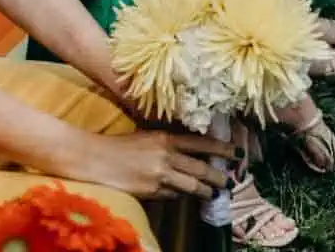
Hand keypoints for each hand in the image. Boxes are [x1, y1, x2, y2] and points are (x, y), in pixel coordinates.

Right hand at [60, 126, 232, 199]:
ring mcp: (160, 175)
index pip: (201, 143)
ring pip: (192, 186)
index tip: (237, 152)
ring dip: (205, 191)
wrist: (98, 159)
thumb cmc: (121, 146)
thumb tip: (187, 156)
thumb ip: (167, 145)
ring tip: (214, 194)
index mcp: (166, 137)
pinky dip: (180, 196)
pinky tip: (184, 197)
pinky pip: (174, 196)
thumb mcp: (148, 137)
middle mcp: (166, 155)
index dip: (220, 148)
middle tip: (230, 181)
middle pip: (201, 168)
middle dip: (218, 176)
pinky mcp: (153, 191)